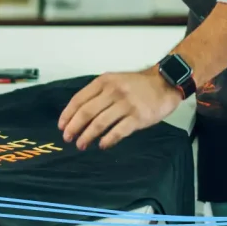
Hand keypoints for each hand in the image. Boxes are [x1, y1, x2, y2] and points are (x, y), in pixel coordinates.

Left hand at [57, 69, 182, 150]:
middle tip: (67, 138)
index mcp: (104, 82)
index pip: (79, 99)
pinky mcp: (138, 117)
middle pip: (87, 112)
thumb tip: (78, 113)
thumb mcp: (115, 80)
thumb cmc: (137, 85)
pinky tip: (102, 145)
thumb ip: (98, 93)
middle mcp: (113, 91)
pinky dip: (107, 140)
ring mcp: (126, 104)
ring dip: (87, 136)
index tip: (61, 126)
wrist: (164, 83)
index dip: (67, 114)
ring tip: (81, 145)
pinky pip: (118, 131)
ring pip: (100, 123)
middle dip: (74, 127)